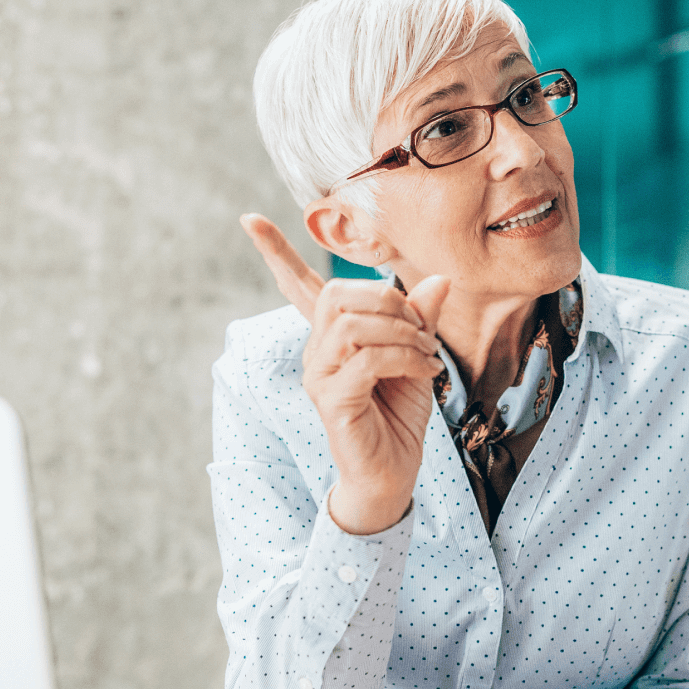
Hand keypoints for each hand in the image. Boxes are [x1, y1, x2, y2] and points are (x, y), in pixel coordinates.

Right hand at [241, 214, 448, 535]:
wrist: (395, 470)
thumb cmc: (399, 414)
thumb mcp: (417, 356)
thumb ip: (421, 318)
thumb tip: (439, 278)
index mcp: (332, 336)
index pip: (299, 287)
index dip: (275, 253)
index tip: (248, 218)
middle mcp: (316, 351)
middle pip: (337, 294)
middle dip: (389, 301)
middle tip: (422, 331)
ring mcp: (318, 375)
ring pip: (353, 325)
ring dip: (402, 332)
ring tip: (427, 355)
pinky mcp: (330, 399)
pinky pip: (367, 358)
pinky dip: (405, 358)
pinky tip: (424, 372)